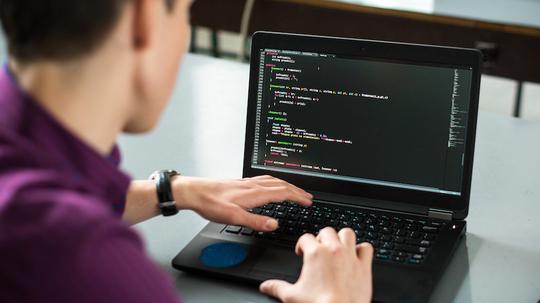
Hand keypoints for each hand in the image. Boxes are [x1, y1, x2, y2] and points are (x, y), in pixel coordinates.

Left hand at [172, 175, 312, 230]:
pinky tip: (271, 186)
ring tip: (295, 190)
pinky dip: (275, 182)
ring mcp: (247, 183)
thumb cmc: (210, 203)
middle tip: (307, 196)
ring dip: (287, 185)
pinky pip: (264, 180)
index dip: (297, 197)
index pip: (282, 193)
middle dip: (296, 191)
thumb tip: (274, 224)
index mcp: (254, 193)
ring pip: (273, 181)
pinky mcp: (241, 183)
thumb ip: (255, 221)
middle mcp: (253, 185)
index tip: (308, 201)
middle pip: (281, 185)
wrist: (194, 192)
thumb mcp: (233, 217)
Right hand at [260, 227, 372, 302]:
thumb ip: (277, 287)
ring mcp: (350, 256)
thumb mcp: (292, 296)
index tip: (302, 252)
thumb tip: (265, 286)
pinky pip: (367, 248)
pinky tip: (357, 255)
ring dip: (342, 237)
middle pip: (327, 230)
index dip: (302, 244)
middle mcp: (333, 250)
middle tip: (319, 249)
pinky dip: (362, 249)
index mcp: (315, 254)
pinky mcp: (364, 266)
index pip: (305, 238)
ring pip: (347, 233)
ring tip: (337, 246)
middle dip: (321, 238)